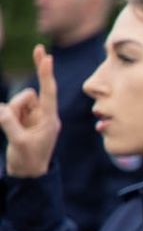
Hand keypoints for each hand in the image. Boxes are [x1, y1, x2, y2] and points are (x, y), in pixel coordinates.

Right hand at [1, 45, 60, 176]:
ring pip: (16, 102)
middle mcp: (43, 115)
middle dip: (17, 106)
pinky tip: (11, 130)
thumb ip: (9, 123)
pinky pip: (10, 109)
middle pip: (27, 96)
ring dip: (11, 114)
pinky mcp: (23, 119)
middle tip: (30, 82)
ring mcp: (33, 116)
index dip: (46, 74)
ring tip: (15, 133)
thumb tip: (0, 108)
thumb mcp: (18, 143)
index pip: (48, 93)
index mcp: (50, 120)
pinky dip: (6, 116)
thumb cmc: (28, 160)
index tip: (48, 57)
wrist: (28, 173)